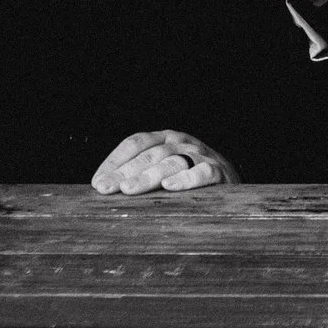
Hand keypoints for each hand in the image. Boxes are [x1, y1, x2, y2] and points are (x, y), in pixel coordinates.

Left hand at [92, 129, 237, 194]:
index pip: (136, 142)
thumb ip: (139, 173)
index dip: (115, 160)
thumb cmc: (187, 175)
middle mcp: (181, 142)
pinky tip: (170, 186)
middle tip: (107, 188)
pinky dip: (187, 179)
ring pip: (172, 161)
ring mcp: (200, 155)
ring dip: (148, 175)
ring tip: (129, 189)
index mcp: (165, 138)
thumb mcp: (163, 166)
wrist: (229, 177)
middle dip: (125, 171)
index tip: (98, 181)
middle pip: (150, 154)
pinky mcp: (218, 170)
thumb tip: (103, 188)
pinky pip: (203, 172)